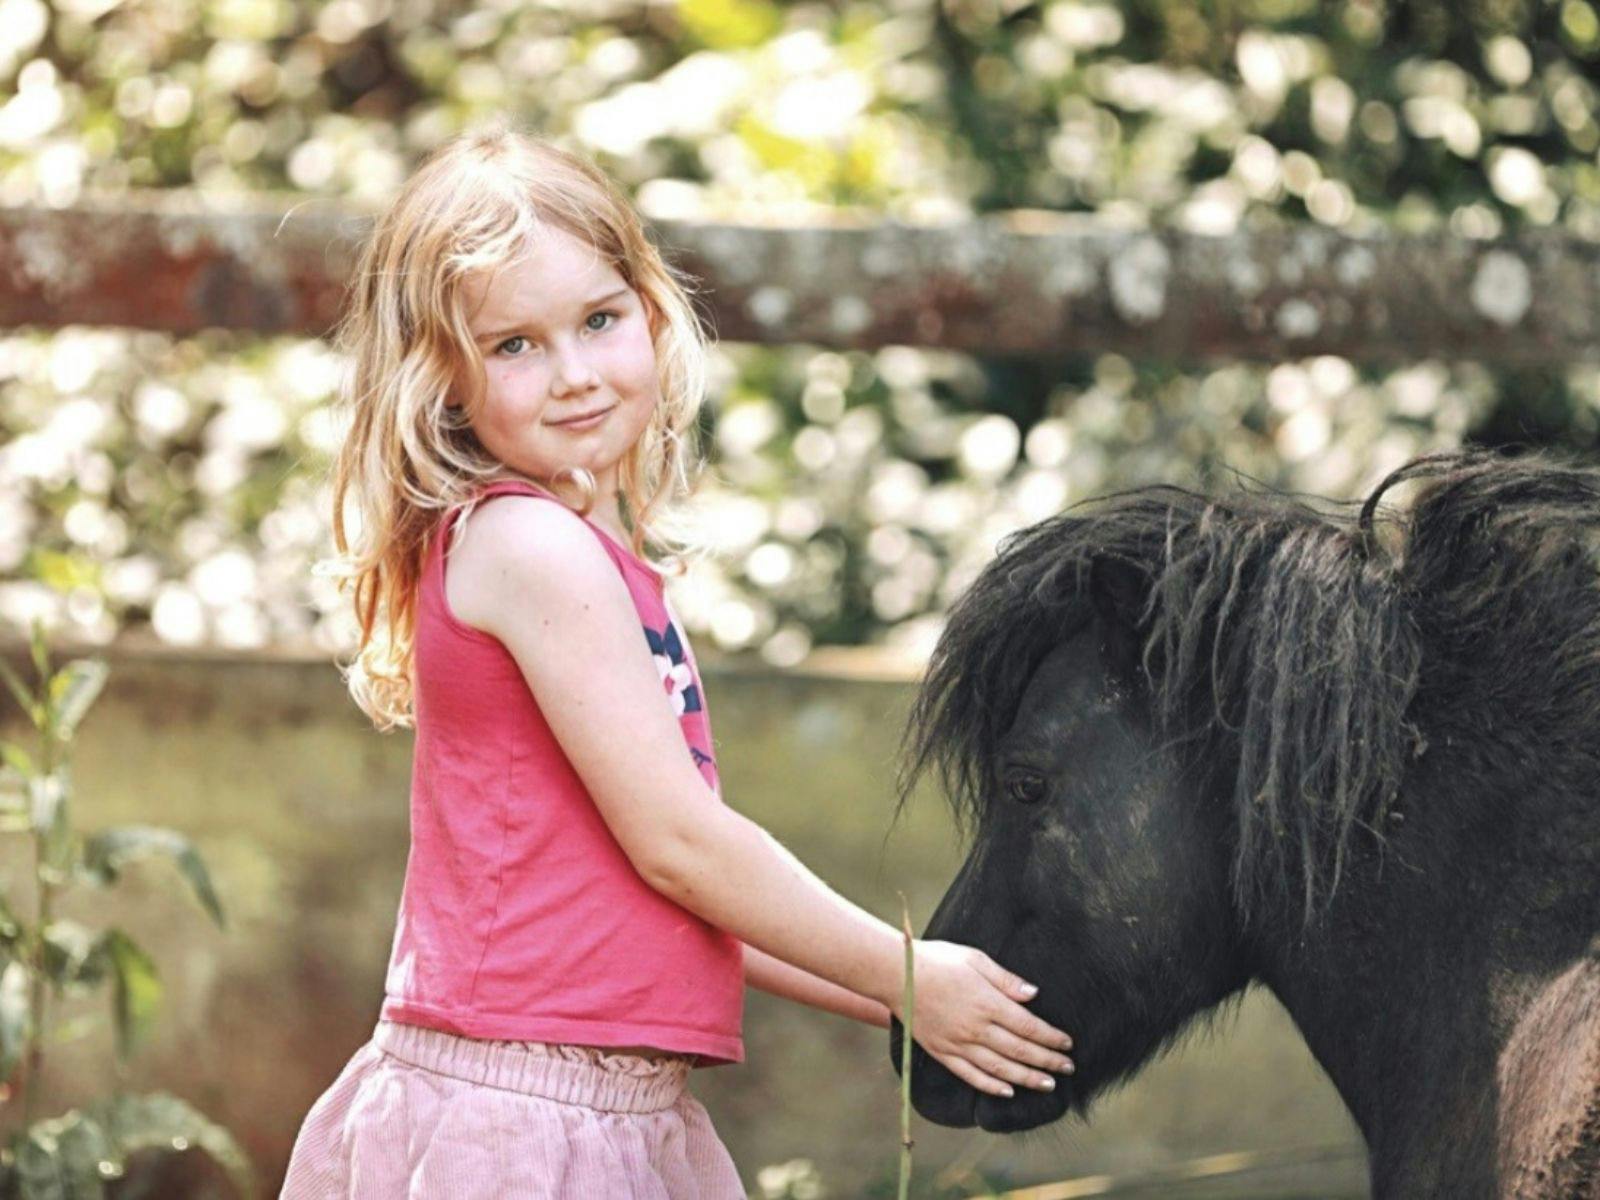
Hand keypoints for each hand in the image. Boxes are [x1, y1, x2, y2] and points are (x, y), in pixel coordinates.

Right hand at [895, 940, 1074, 1098]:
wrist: (895, 973)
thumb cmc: (936, 960)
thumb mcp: (975, 958)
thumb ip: (1005, 979)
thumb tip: (1033, 994)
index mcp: (987, 1002)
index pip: (1029, 1026)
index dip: (1051, 1038)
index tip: (1068, 1044)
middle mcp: (975, 1027)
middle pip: (1019, 1051)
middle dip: (1047, 1061)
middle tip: (1068, 1068)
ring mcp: (958, 1043)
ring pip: (1000, 1068)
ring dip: (1027, 1078)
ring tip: (1047, 1084)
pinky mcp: (942, 1052)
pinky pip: (970, 1075)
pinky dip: (991, 1086)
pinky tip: (1008, 1091)